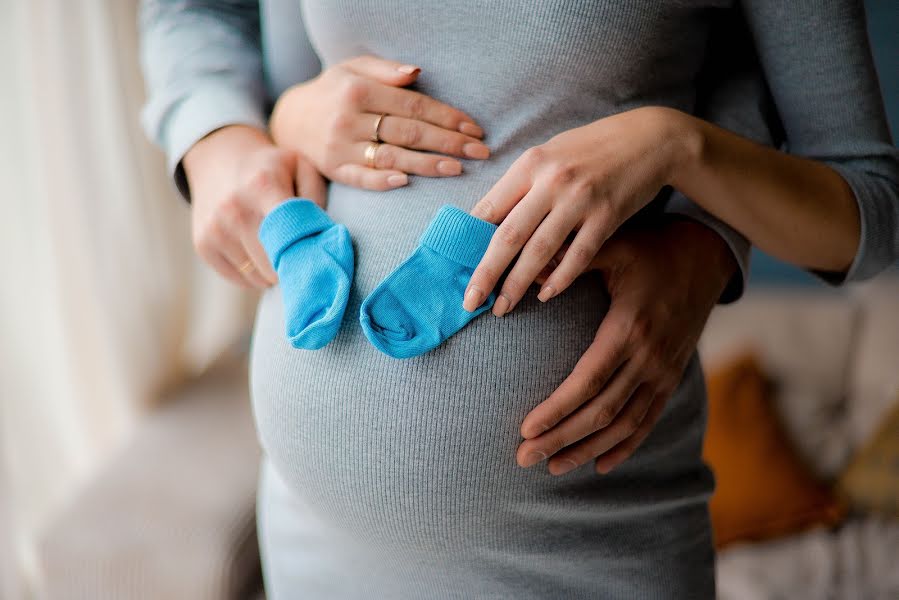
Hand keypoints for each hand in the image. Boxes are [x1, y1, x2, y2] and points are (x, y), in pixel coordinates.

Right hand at [183, 124, 326, 287]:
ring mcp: (215, 229)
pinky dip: (254, 275)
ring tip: (277, 248)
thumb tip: (324, 238)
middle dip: (293, 266)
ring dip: (274, 272)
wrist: (219, 159)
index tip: (319, 260)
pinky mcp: (203, 245)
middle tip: (302, 255)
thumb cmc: (272, 169)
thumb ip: (317, 199)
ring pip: (259, 277)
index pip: (289, 235)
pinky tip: (258, 253)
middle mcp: (234, 209)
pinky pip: (240, 280)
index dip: (307, 254)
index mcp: (263, 186)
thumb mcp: (301, 167)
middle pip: (275, 265)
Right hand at [270, 54, 490, 190]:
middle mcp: (349, 118)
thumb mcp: (354, 68)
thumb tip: (418, 73)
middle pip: (408, 132)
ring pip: (390, 156)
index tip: (475, 129)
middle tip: (480, 152)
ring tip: (457, 169)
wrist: (291, 120)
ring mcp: (340, 146)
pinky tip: (407, 182)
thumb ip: (386, 70)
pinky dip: (382, 181)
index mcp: (359, 90)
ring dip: (426, 164)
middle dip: (448, 142)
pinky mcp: (334, 170)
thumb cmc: (334, 92)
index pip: (414, 106)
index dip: (447, 117)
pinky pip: (360, 178)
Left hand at [462, 106, 695, 315]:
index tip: (457, 268)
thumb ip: (522, 186)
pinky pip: (578, 256)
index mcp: (530, 164)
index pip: (489, 209)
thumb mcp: (550, 156)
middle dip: (485, 273)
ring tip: (502, 308)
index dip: (470, 243)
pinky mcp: (607, 216)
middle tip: (469, 301)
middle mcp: (552, 181)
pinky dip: (559, 279)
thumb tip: (487, 221)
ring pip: (539, 252)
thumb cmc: (592, 149)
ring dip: (517, 285)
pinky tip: (545, 295)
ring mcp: (580, 199)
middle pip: (508, 236)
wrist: (650, 139)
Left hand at [515, 217, 735, 474]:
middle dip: (561, 438)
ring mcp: (664, 372)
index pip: (588, 381)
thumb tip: (523, 273)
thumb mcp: (613, 248)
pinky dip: (625, 447)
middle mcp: (649, 358)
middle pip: (601, 412)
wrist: (704, 258)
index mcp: (629, 328)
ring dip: (587, 450)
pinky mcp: (671, 378)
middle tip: (523, 457)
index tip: (525, 429)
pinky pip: (648, 421)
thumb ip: (569, 261)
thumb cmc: (649, 250)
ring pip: (624, 425)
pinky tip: (600, 465)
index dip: (557, 409)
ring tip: (552, 467)